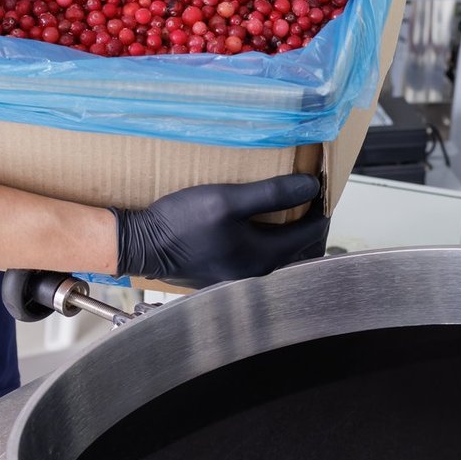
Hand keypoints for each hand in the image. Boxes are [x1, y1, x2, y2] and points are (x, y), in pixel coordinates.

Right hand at [113, 173, 327, 287]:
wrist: (140, 245)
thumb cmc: (180, 224)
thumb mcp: (228, 200)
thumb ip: (272, 193)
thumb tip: (311, 187)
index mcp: (265, 257)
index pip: (312, 233)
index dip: (321, 206)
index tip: (320, 184)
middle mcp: (256, 272)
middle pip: (301, 248)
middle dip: (311, 221)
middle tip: (310, 195)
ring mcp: (239, 275)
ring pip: (282, 253)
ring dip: (291, 230)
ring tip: (289, 205)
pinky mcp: (223, 272)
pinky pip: (260, 255)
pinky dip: (270, 238)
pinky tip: (259, 222)